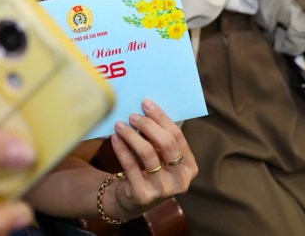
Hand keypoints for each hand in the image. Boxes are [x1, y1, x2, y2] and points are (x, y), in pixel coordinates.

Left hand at [106, 99, 197, 221]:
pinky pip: (130, 165)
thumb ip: (160, 138)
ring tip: (120, 124)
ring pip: (147, 153)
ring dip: (132, 135)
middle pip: (166, 144)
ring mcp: (163, 190)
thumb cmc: (149, 171)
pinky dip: (121, 148)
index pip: (177, 136)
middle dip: (148, 125)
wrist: (131, 201)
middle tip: (133, 115)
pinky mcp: (143, 195)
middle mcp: (180, 181)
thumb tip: (146, 108)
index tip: (146, 103)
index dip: (161, 118)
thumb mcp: (161, 157)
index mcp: (190, 167)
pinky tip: (115, 138)